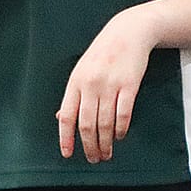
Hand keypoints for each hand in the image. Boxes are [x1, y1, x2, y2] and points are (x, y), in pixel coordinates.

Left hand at [57, 9, 158, 162]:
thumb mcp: (82, 70)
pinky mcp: (129, 85)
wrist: (128, 32)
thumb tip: (60, 118)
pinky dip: (121, 128)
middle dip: (90, 146)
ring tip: (107, 153)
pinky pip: (123, 113)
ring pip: (105, 122)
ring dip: (105, 142)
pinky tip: (120, 136)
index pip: (67, 116)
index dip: (66, 138)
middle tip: (94, 158)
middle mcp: (90, 85)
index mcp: (75, 82)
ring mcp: (110, 85)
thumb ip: (73, 95)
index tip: (68, 154)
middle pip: (87, 124)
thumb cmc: (104, 53)